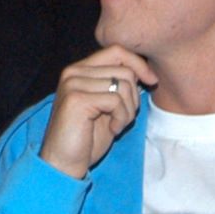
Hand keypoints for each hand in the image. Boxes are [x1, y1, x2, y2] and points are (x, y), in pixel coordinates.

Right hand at [37, 46, 156, 179]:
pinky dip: (121, 118)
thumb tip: (144, 71)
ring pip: (123, 85)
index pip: (117, 50)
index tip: (151, 80)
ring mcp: (73, 83)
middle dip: (134, 97)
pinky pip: (116, 100)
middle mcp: (73, 72)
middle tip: (123, 117)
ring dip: (128, 110)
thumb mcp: (106, 106)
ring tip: (117, 124)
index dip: (138, 63)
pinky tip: (112, 129)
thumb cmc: (87, 138)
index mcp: (79, 69)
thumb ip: (117, 84)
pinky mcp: (76, 99)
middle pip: (124, 69)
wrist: (63, 163)